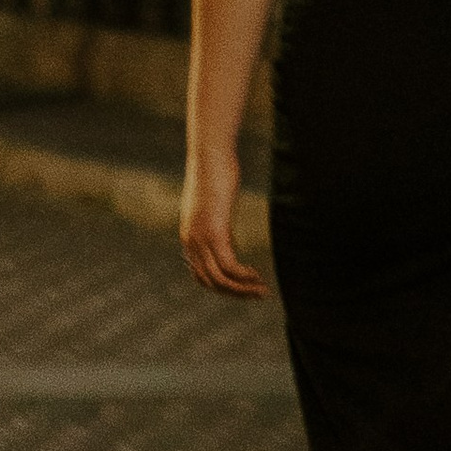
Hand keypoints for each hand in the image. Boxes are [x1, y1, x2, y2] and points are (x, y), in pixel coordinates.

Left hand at [180, 157, 266, 299]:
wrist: (210, 154)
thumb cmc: (215, 173)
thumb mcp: (214, 207)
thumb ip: (217, 227)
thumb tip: (228, 242)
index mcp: (188, 236)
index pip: (200, 275)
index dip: (221, 287)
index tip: (241, 289)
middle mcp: (190, 241)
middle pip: (209, 282)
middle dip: (234, 293)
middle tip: (256, 295)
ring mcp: (201, 238)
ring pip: (219, 279)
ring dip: (242, 289)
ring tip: (262, 291)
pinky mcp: (214, 232)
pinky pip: (229, 265)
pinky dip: (244, 276)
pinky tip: (257, 276)